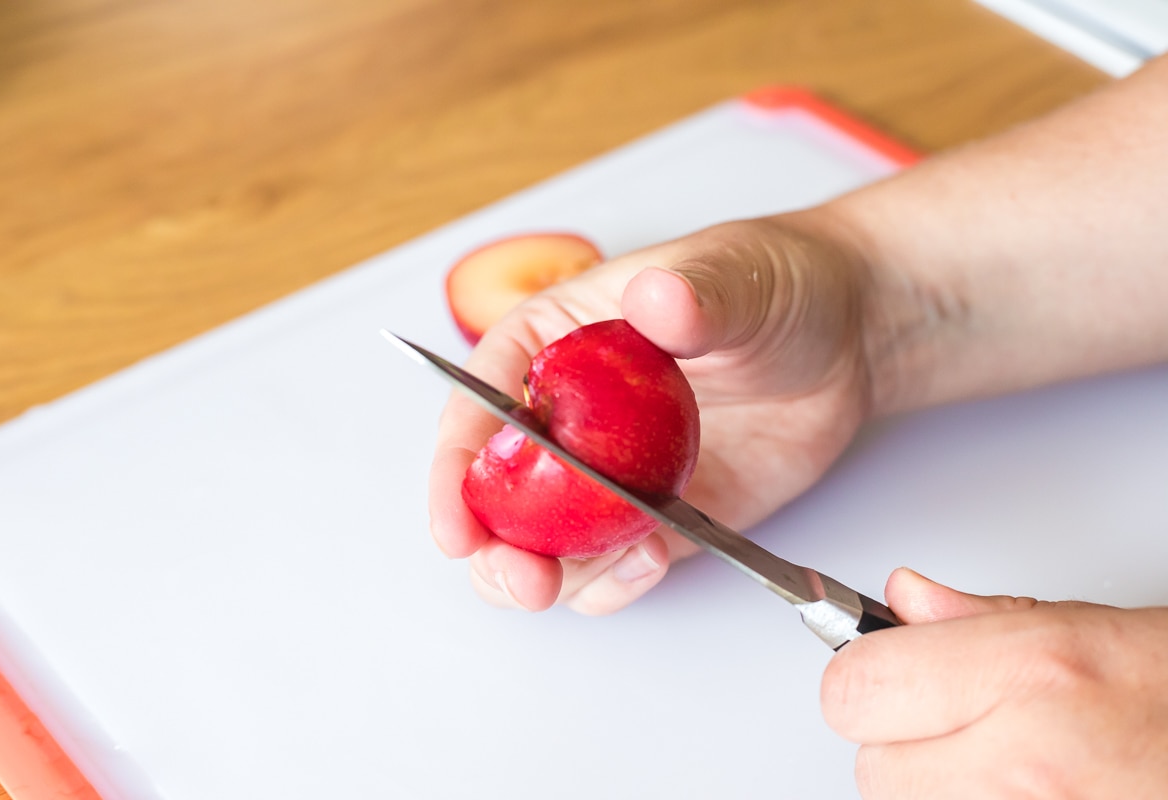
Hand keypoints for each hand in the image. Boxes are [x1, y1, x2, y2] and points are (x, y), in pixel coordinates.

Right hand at [429, 210, 879, 613]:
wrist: (846, 341)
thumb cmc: (776, 287)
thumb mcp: (738, 276)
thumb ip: (695, 293)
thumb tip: (657, 297)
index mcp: (554, 344)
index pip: (477, 406)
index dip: (455, 468)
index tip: (455, 522)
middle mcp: (567, 416)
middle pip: (496, 494)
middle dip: (495, 548)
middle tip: (525, 577)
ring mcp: (608, 474)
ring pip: (544, 544)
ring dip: (558, 575)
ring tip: (627, 558)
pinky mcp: (657, 517)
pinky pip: (611, 565)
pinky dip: (616, 581)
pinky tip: (651, 560)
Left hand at [822, 568, 1167, 798]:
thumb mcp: (1102, 630)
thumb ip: (984, 619)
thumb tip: (903, 599)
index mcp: (1035, 678)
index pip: (856, 690)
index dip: (867, 679)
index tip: (890, 673)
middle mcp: (1028, 765)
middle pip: (873, 770)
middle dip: (905, 744)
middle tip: (968, 725)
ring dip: (941, 792)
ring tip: (1019, 766)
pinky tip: (1035, 793)